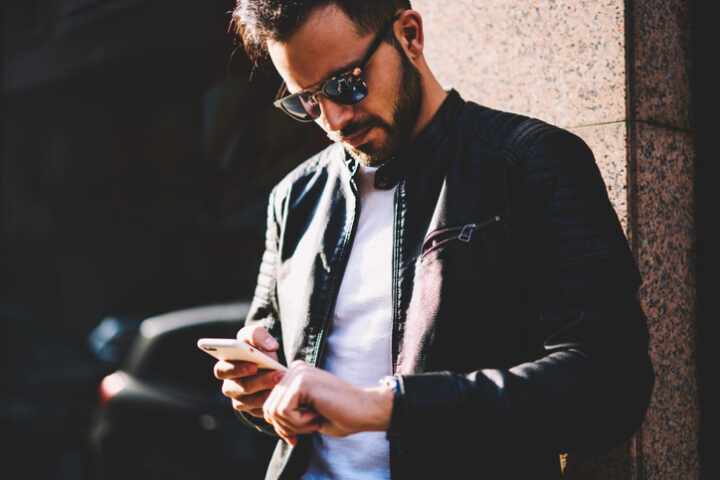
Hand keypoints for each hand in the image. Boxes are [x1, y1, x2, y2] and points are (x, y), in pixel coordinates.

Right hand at [214, 325, 284, 416]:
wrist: (270, 365)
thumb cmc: (257, 349)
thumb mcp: (255, 336)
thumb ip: (258, 334)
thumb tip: (270, 346)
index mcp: (225, 366)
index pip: (221, 371)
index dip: (235, 369)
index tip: (253, 366)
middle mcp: (229, 385)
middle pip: (240, 387)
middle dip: (261, 381)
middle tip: (278, 375)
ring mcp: (240, 400)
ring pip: (251, 401)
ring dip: (268, 392)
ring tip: (285, 383)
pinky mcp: (252, 410)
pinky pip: (260, 410)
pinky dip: (271, 402)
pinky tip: (282, 394)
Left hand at [262, 360, 393, 445]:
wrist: (365, 410)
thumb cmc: (341, 415)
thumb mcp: (306, 416)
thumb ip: (286, 414)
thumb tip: (267, 420)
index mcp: (295, 375)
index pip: (270, 405)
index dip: (283, 426)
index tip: (299, 434)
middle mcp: (294, 369)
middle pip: (268, 409)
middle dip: (287, 427)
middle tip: (311, 424)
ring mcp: (297, 373)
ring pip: (274, 411)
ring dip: (295, 425)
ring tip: (315, 417)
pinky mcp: (302, 381)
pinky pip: (284, 411)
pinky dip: (300, 422)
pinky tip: (317, 413)